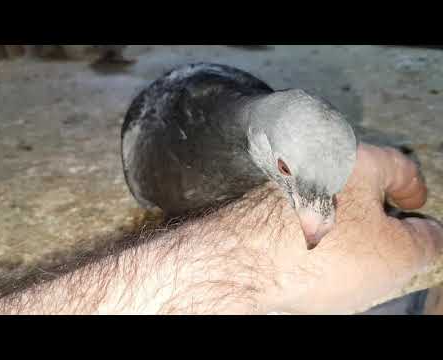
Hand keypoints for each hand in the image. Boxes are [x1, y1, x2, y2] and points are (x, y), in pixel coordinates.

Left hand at [231, 143, 441, 313]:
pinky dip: (309, 232)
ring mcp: (284, 183)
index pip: (399, 168)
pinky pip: (294, 214)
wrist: (238, 263)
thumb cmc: (309, 255)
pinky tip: (307, 258)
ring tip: (344, 260)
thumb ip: (423, 241)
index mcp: (355, 162)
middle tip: (383, 242)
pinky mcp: (258, 204)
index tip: (415, 204)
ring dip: (340, 226)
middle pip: (358, 183)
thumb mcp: (392, 255)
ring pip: (325, 201)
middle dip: (375, 212)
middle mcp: (316, 163)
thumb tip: (431, 234)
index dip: (413, 189)